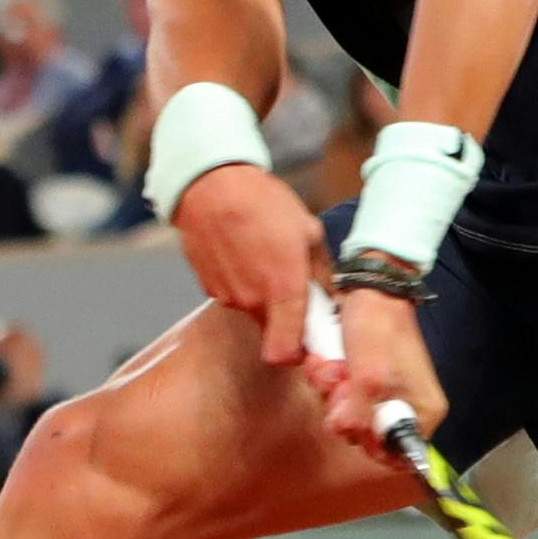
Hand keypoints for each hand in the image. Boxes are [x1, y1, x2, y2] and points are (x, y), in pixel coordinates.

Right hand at [174, 163, 324, 366]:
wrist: (212, 184)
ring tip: (265, 260)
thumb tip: (329, 299)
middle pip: (272, 333)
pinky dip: (242, 284)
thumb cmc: (264, 203)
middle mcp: (252, 301)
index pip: (285, 354)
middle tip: (292, 289)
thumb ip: (321, 274)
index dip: (298, 354)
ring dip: (263, 298)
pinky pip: (233, 296)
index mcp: (283, 290)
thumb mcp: (308, 232)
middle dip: (285, 320)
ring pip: (252, 313)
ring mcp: (227, 295)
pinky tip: (245, 254)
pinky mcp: (208, 286)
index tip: (308, 339)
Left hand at [314, 286, 446, 449]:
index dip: (371, 443)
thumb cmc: (378, 330)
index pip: (400, 454)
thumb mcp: (368, 379)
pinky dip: (329, 379)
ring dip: (331, 391)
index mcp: (424, 411)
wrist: (370, 289)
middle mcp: (407, 405)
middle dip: (344, 409)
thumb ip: (358, 416)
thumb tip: (346, 432)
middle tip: (341, 384)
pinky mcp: (365, 378)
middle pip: (367, 434)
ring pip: (347, 413)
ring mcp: (384, 391)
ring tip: (333, 366)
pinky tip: (328, 361)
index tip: (353, 422)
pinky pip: (340, 394)